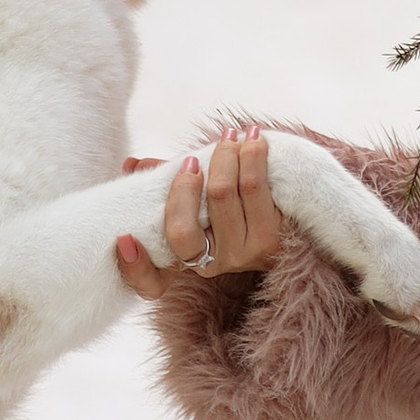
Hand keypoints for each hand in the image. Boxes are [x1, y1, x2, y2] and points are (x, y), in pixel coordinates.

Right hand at [114, 128, 286, 297]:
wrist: (294, 221)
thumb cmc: (233, 206)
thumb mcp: (197, 198)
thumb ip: (164, 182)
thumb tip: (132, 164)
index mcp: (183, 261)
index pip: (150, 284)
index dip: (134, 266)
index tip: (124, 238)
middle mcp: (209, 266)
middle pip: (185, 227)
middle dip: (184, 185)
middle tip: (192, 160)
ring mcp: (241, 255)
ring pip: (223, 195)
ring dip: (225, 157)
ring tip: (231, 135)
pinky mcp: (271, 240)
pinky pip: (254, 188)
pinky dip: (251, 156)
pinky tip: (253, 140)